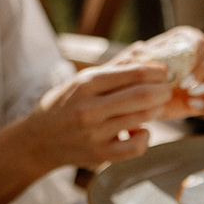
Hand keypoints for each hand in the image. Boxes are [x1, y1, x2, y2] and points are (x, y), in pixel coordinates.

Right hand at [24, 60, 171, 170]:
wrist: (37, 141)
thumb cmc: (63, 106)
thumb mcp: (80, 81)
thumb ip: (113, 67)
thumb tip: (143, 48)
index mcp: (85, 84)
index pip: (132, 73)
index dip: (156, 71)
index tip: (164, 71)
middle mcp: (89, 108)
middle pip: (142, 96)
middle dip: (162, 90)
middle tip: (166, 89)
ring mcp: (95, 133)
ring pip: (142, 119)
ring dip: (156, 111)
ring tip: (155, 106)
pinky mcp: (100, 155)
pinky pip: (136, 147)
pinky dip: (146, 137)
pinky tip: (141, 130)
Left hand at [106, 26, 203, 121]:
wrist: (131, 104)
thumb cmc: (128, 80)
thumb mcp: (127, 66)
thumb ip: (134, 57)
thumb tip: (141, 47)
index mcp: (181, 43)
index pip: (200, 39)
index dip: (198, 52)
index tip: (184, 68)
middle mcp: (197, 58)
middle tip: (187, 86)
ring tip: (193, 95)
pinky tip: (196, 106)